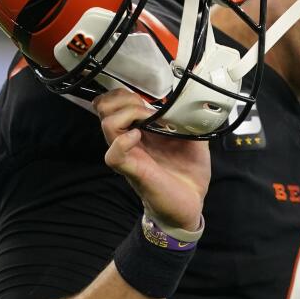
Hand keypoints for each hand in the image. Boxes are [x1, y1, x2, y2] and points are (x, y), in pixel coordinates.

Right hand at [94, 89, 209, 231]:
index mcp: (142, 129)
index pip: (114, 102)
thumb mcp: (195, 139)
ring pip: (107, 125)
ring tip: (145, 121)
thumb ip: (190, 119)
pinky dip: (122, 142)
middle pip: (104, 108)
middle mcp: (130, 140)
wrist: (191, 204)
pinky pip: (113, 154)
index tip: (146, 99)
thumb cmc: (188, 173)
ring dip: (126, 115)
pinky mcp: (133, 171)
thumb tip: (194, 102)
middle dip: (122, 99)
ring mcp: (129, 155)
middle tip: (145, 109)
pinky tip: (137, 137)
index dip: (123, 93)